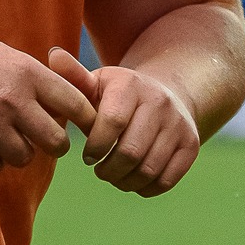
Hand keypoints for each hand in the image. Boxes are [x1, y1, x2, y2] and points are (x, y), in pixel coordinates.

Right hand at [0, 19, 97, 175]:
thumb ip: (35, 81)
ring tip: (0, 136)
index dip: (85, 120)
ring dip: (17, 153)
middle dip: (52, 146)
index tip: (83, 129)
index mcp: (28, 72)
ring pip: (24, 158)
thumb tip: (68, 110)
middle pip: (56, 143)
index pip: (76, 104)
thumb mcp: (6, 56)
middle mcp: (12, 98)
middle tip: (39, 140)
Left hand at [48, 46, 200, 196]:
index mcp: (131, 85)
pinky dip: (145, 188)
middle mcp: (159, 102)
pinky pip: (166, 180)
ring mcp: (179, 124)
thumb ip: (74, 77)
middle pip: (130, 152)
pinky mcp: (191, 144)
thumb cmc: (119, 96)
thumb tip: (54, 56)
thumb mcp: (98, 83)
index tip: (87, 156)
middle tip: (100, 170)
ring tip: (114, 175)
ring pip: (148, 169)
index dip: (95, 146)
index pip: (112, 122)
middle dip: (108, 170)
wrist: (167, 95)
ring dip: (125, 181)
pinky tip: (133, 179)